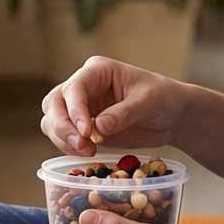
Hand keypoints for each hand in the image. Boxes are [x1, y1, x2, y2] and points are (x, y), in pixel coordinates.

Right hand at [41, 57, 189, 157]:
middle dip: (62, 126)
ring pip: (52, 120)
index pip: (75, 87)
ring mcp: (81, 107)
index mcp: (98, 71)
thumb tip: (99, 127)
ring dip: (62, 138)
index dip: (75, 109)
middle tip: (81, 145)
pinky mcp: (83, 127)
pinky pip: (63, 136)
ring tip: (86, 151)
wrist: (171, 117)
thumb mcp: (149, 102)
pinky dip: (68, 147)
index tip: (86, 131)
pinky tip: (86, 153)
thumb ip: (124, 113)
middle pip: (55, 103)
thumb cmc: (163, 99)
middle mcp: (84, 86)